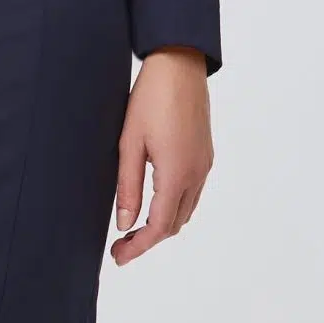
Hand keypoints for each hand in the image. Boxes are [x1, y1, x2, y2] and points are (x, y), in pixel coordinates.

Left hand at [112, 47, 212, 265]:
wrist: (179, 65)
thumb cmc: (150, 98)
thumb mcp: (129, 144)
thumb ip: (127, 187)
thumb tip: (125, 224)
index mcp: (177, 173)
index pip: (159, 227)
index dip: (138, 247)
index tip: (118, 257)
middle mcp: (196, 173)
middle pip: (174, 224)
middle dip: (148, 240)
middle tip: (120, 246)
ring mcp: (204, 164)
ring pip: (185, 210)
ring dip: (162, 225)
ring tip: (133, 228)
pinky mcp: (205, 154)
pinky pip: (192, 193)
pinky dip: (173, 207)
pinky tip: (153, 202)